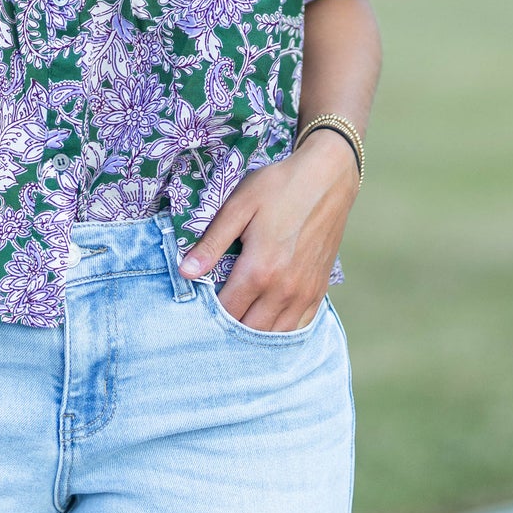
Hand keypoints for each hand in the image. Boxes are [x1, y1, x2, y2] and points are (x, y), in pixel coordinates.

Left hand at [178, 131, 359, 330]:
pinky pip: (299, 326)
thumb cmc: (279, 187)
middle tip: (216, 309)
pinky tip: (267, 317)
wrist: (327, 178)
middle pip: (250, 330)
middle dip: (230, 325)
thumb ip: (212, 242)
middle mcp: (284, 290)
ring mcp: (305, 293)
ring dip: (254, 331)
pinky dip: (281, 329)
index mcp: (260, 270)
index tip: (199, 302)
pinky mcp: (319, 290)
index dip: (209, 312)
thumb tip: (185, 272)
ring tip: (239, 314)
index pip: (227, 311)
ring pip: (275, 334)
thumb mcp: (239, 206)